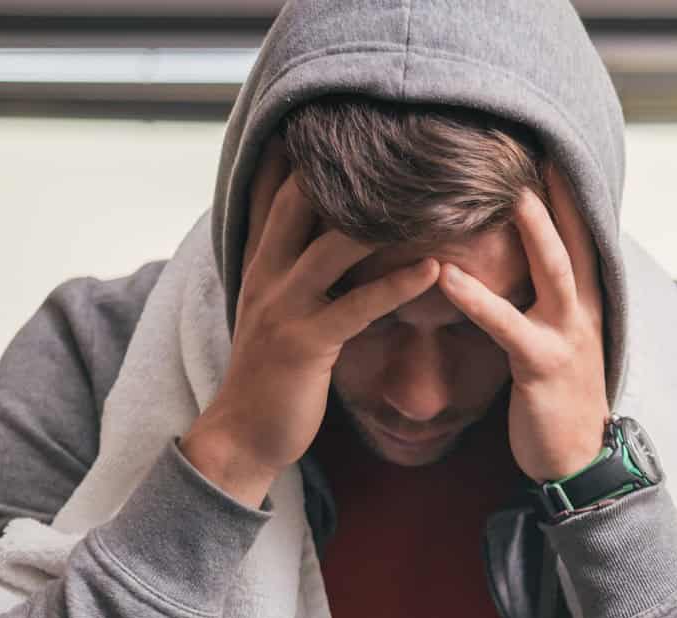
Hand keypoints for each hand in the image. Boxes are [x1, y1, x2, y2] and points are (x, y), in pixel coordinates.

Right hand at [183, 137, 442, 505]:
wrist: (243, 435)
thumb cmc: (272, 375)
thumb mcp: (276, 310)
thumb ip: (295, 271)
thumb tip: (327, 240)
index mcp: (260, 264)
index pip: (275, 194)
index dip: (303, 157)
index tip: (338, 123)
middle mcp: (267, 276)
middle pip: (300, 204)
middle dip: (345, 173)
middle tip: (398, 142)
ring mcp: (284, 309)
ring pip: (332, 249)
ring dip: (383, 221)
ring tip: (430, 196)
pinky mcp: (307, 344)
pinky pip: (358, 306)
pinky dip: (398, 284)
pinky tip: (434, 269)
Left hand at [436, 161, 608, 482]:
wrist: (578, 461)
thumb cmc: (558, 401)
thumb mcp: (556, 341)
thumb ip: (539, 302)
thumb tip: (513, 268)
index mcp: (585, 303)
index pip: (580, 236)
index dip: (565, 193)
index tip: (544, 151)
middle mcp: (584, 312)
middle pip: (574, 239)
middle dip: (556, 194)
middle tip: (530, 145)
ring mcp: (567, 337)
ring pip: (554, 270)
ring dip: (532, 229)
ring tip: (505, 191)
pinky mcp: (542, 367)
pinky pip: (508, 326)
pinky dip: (477, 298)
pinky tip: (446, 276)